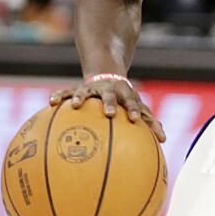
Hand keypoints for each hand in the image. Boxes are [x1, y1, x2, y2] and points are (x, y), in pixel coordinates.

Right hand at [50, 77, 165, 140]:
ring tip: (75, 105)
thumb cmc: (125, 99)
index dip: (134, 110)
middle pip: (111, 96)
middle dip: (111, 103)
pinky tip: (50, 102)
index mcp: (126, 95)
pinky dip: (59, 96)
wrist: (109, 75)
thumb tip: (164, 140)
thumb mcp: (136, 106)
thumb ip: (149, 121)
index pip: (133, 103)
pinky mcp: (78, 88)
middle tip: (110, 113)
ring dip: (82, 97)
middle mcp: (110, 90)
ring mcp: (93, 89)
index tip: (135, 120)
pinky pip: (66, 92)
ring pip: (86, 91)